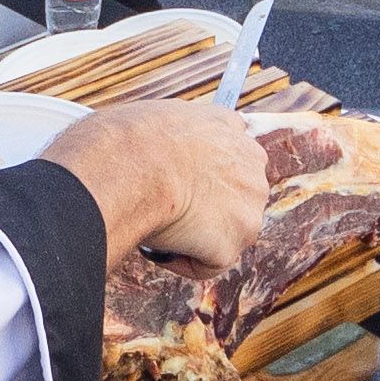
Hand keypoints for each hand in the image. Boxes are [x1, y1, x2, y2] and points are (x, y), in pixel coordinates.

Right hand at [44, 101, 270, 276]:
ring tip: (158, 225)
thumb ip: (180, 134)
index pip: (229, 159)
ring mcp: (247, 209)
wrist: (129, 165)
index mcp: (232, 130)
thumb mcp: (160, 116)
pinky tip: (159, 244)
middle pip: (232, 199)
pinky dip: (180, 260)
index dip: (203, 177)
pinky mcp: (231, 246)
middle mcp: (252, 168)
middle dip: (203, 209)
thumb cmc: (127, 138)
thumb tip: (166, 151)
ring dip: (193, 236)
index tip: (179, 185)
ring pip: (223, 233)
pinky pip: (206, 264)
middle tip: (166, 210)